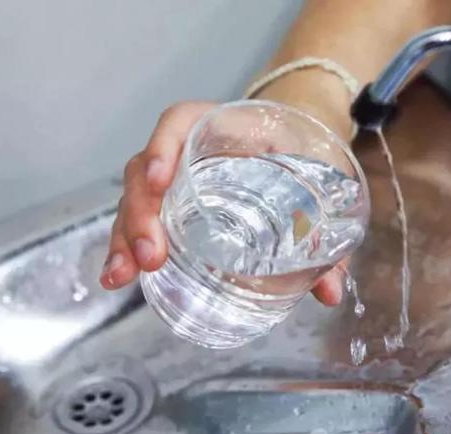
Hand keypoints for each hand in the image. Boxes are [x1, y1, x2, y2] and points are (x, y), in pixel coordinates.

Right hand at [98, 100, 346, 304]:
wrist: (302, 143)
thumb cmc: (307, 156)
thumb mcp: (320, 183)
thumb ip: (327, 236)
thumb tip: (330, 294)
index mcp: (223, 126)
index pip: (181, 122)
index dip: (163, 146)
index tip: (160, 180)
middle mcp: (189, 148)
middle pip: (147, 171)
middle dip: (141, 214)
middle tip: (150, 257)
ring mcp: (177, 177)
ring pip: (137, 200)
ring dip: (126, 236)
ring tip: (122, 276)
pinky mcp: (174, 204)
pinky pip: (143, 219)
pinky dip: (129, 246)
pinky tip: (120, 276)